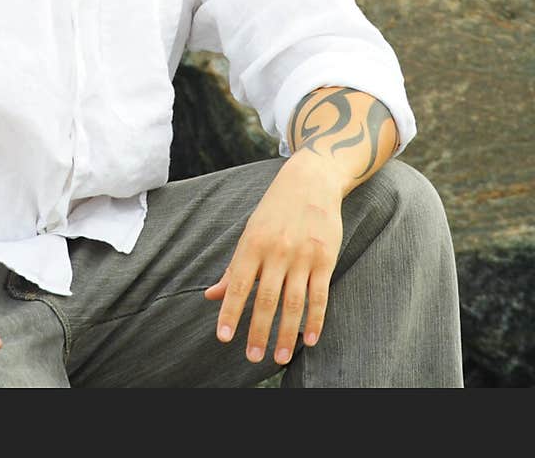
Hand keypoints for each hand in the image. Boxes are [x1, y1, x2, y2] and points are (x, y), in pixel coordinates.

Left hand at [204, 152, 344, 366]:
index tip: (224, 337)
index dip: (230, 311)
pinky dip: (315, 320)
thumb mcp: (250, 232)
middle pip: (266, 299)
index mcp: (253, 244)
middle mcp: (277, 250)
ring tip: (280, 358)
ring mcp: (302, 255)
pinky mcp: (325, 258)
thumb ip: (234, 268)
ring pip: (293, 303)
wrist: (310, 180)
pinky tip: (308, 340)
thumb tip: (211, 295)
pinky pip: (319, 295)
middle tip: (252, 358)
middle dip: (258, 331)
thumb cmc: (274, 209)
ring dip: (286, 334)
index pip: (239, 284)